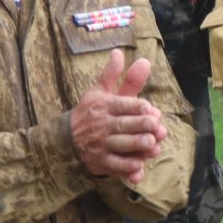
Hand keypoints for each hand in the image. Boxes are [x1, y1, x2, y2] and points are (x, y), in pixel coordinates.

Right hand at [71, 50, 165, 183]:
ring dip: (136, 147)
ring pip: (120, 146)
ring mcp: (101, 146)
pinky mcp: (101, 163)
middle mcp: (102, 126)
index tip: (150, 108)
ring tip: (152, 146)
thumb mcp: (100, 92)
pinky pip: (114, 167)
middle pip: (123, 126)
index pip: (121, 105)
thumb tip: (119, 52)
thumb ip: (114, 74)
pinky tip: (139, 170)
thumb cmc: (89, 113)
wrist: (65, 139)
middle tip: (157, 128)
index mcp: (104, 106)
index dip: (136, 107)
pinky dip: (127, 170)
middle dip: (140, 126)